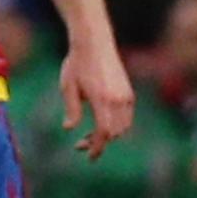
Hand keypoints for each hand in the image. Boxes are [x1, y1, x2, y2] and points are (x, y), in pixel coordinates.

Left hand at [61, 33, 135, 161]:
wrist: (94, 42)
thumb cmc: (77, 63)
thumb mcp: (68, 87)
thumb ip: (71, 110)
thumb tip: (70, 128)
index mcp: (102, 99)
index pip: (104, 132)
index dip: (97, 147)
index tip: (89, 156)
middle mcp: (118, 99)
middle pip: (114, 133)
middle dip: (99, 142)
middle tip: (80, 144)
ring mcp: (126, 96)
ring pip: (123, 127)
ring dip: (109, 135)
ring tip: (90, 135)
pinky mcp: (128, 92)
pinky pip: (126, 117)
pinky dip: (116, 125)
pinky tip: (101, 121)